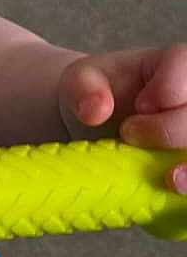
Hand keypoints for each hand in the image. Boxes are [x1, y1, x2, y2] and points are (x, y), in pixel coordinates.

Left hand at [58, 45, 186, 192]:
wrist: (99, 122)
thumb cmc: (96, 94)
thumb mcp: (80, 82)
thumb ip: (83, 89)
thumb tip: (94, 111)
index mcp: (178, 64)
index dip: (167, 92)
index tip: (139, 108)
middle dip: (172, 130)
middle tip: (130, 136)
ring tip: (171, 180)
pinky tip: (178, 192)